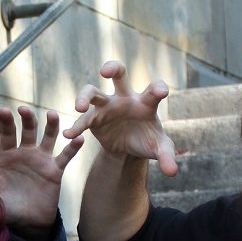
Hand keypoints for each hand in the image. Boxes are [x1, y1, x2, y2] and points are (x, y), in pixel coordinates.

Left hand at [0, 105, 83, 229]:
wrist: (28, 221)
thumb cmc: (9, 206)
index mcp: (8, 156)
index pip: (7, 135)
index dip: (6, 123)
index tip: (3, 111)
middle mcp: (26, 154)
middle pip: (28, 131)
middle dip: (27, 119)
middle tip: (25, 110)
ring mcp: (42, 160)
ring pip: (48, 137)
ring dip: (51, 125)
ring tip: (52, 114)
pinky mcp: (55, 170)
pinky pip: (65, 156)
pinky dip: (73, 147)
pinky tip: (79, 138)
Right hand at [66, 60, 177, 176]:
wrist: (129, 147)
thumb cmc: (147, 140)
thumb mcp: (159, 149)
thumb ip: (167, 157)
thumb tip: (172, 172)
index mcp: (146, 102)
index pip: (153, 90)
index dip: (158, 88)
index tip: (162, 92)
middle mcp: (125, 98)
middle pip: (119, 74)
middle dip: (113, 68)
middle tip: (105, 71)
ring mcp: (107, 105)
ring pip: (93, 92)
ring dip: (84, 96)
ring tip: (79, 108)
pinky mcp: (94, 117)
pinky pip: (83, 120)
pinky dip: (76, 127)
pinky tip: (68, 135)